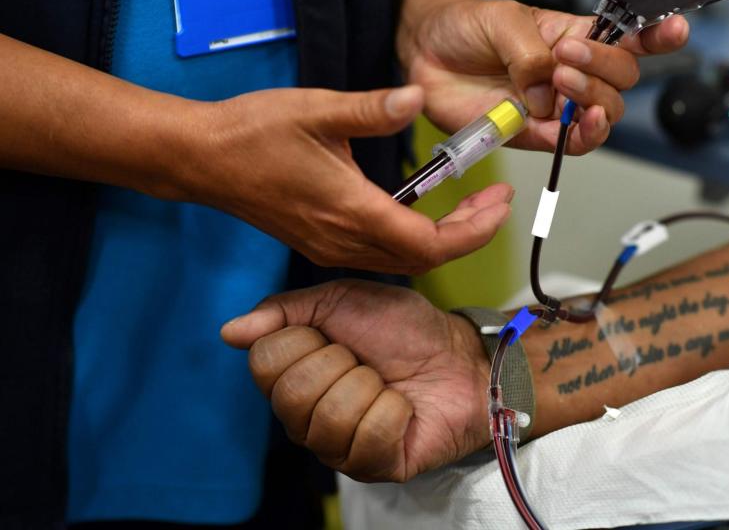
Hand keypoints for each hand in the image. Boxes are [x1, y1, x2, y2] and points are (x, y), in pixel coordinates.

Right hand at [182, 86, 512, 274]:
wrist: (200, 159)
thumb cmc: (252, 132)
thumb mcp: (317, 109)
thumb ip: (373, 108)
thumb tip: (418, 98)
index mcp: (350, 210)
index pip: (430, 243)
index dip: (474, 230)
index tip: (499, 204)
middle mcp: (343, 239)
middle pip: (424, 258)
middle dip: (469, 234)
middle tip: (495, 202)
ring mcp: (330, 246)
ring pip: (403, 261)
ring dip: (443, 239)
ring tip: (471, 206)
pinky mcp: (320, 242)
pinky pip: (380, 256)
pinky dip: (413, 241)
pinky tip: (422, 212)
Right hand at [220, 280, 490, 481]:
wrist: (460, 353)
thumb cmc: (404, 328)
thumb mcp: (341, 300)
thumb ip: (285, 310)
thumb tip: (229, 332)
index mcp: (292, 375)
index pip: (265, 361)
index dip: (307, 339)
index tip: (336, 334)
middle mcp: (306, 417)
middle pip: (292, 394)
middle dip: (340, 363)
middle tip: (366, 361)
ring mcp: (337, 447)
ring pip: (330, 418)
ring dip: (370, 387)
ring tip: (386, 384)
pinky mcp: (374, 467)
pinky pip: (369, 438)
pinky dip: (395, 412)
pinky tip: (403, 408)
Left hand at [399, 0, 688, 153]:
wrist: (426, 54)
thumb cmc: (466, 27)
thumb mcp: (500, 20)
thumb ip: (530, 52)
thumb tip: (546, 92)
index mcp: (574, 36)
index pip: (626, 38)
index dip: (656, 36)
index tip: (674, 31)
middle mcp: (573, 73)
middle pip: (622, 79)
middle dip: (604, 69)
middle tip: (566, 58)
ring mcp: (557, 106)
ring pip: (604, 113)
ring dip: (593, 100)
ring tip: (562, 83)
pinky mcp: (536, 134)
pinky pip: (574, 144)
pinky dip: (583, 136)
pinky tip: (579, 122)